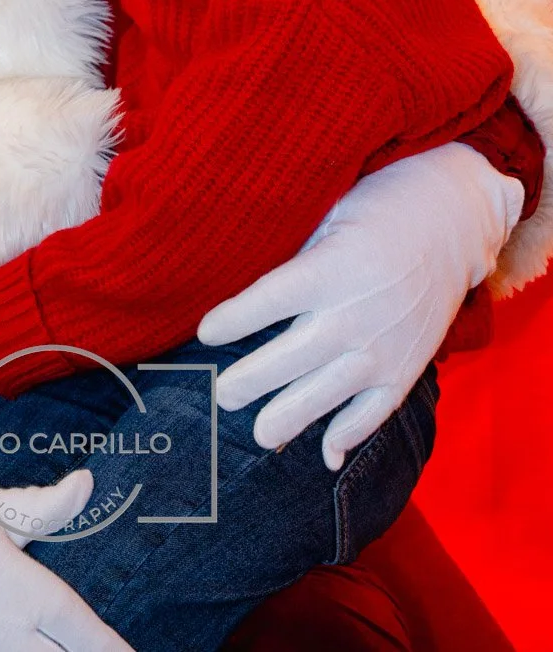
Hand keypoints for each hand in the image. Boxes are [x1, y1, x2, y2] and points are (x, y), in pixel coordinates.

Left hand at [197, 143, 523, 469]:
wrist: (455, 219)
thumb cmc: (381, 209)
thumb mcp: (331, 218)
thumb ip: (299, 260)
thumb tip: (254, 296)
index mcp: (331, 267)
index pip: (268, 300)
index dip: (233, 320)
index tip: (205, 334)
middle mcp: (355, 313)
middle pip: (291, 357)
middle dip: (251, 380)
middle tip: (224, 395)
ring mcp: (384, 347)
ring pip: (327, 394)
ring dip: (290, 417)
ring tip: (261, 434)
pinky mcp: (407, 368)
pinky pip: (374, 412)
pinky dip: (350, 435)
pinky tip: (326, 453)